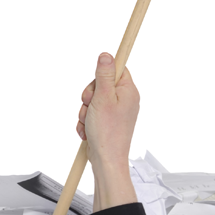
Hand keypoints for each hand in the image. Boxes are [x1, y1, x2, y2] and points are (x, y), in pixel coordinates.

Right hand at [76, 52, 139, 210]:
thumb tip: (107, 55)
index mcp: (129, 91)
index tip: (96, 85)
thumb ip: (104, 75)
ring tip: (89, 122)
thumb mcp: (103, 98)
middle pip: (101, 84)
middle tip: (89, 106)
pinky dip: (86, 121)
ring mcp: (116, 111)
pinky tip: (88, 130)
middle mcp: (125, 100)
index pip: (117, 69)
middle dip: (89, 96)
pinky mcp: (107, 121)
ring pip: (93, 100)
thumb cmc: (108, 133)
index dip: (101, 74)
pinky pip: (92, 114)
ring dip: (85, 110)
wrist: (106, 160)